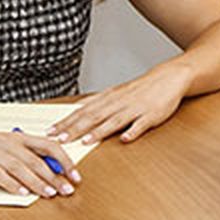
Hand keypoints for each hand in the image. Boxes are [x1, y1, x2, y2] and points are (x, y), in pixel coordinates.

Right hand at [0, 130, 78, 197]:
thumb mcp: (9, 146)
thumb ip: (29, 155)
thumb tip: (54, 169)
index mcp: (20, 138)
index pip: (49, 146)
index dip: (64, 161)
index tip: (76, 176)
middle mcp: (9, 143)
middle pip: (36, 160)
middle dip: (54, 176)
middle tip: (67, 190)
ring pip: (20, 167)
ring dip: (37, 182)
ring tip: (50, 193)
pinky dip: (12, 184)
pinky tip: (23, 193)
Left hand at [45, 62, 190, 144]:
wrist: (168, 78)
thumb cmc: (141, 89)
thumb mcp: (117, 93)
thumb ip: (99, 103)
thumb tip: (77, 111)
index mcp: (109, 98)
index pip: (82, 111)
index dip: (66, 122)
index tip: (50, 132)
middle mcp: (118, 102)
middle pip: (93, 116)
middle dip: (76, 128)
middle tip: (60, 139)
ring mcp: (135, 109)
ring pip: (114, 120)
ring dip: (99, 131)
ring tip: (86, 141)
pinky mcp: (151, 115)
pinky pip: (141, 124)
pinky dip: (133, 132)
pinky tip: (125, 140)